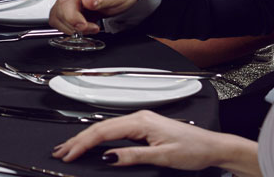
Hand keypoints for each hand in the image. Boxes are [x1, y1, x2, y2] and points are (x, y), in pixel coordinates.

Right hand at [49, 0, 143, 34]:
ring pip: (57, 17)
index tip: (84, 25)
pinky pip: (60, 21)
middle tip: (93, 27)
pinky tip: (84, 28)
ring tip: (90, 27)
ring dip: (71, 28)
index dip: (73, 16)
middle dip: (74, 24)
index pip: (67, 0)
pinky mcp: (69, 10)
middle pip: (59, 10)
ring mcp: (69, 0)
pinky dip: (70, 29)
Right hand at [52, 110, 253, 171]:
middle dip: (78, 140)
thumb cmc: (194, 149)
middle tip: (60, 152)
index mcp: (141, 121)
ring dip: (86, 139)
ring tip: (69, 148)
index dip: (83, 144)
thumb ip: (133, 156)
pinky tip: (92, 144)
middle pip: (100, 128)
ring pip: (106, 129)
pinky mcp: (143, 128)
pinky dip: (99, 139)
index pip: (103, 132)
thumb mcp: (163, 157)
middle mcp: (139, 117)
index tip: (69, 154)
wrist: (214, 147)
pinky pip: (115, 132)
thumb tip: (108, 157)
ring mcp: (140, 122)